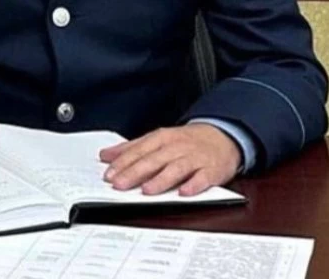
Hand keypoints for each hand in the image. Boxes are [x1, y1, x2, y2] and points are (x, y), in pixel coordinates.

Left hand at [98, 123, 240, 196]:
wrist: (222, 136)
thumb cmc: (186, 141)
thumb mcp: (157, 139)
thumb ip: (131, 148)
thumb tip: (105, 156)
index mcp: (162, 138)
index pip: (139, 150)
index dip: (123, 163)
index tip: (109, 174)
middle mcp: (177, 147)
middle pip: (154, 160)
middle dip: (135, 172)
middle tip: (120, 184)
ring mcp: (195, 158)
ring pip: (176, 168)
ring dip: (161, 179)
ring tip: (147, 190)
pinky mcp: (212, 170)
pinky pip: (203, 178)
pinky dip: (194, 185)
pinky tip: (184, 192)